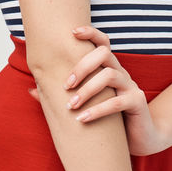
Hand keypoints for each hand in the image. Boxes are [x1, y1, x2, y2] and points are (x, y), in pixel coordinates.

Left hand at [27, 25, 168, 155]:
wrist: (139, 138)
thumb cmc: (110, 118)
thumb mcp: (85, 104)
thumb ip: (61, 95)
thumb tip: (32, 89)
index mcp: (108, 68)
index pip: (102, 42)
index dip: (90, 33)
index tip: (72, 32)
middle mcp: (121, 72)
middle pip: (104, 54)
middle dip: (82, 66)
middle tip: (65, 85)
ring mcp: (131, 86)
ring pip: (110, 75)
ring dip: (87, 90)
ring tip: (71, 106)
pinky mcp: (137, 102)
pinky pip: (117, 102)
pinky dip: (97, 110)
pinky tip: (82, 119)